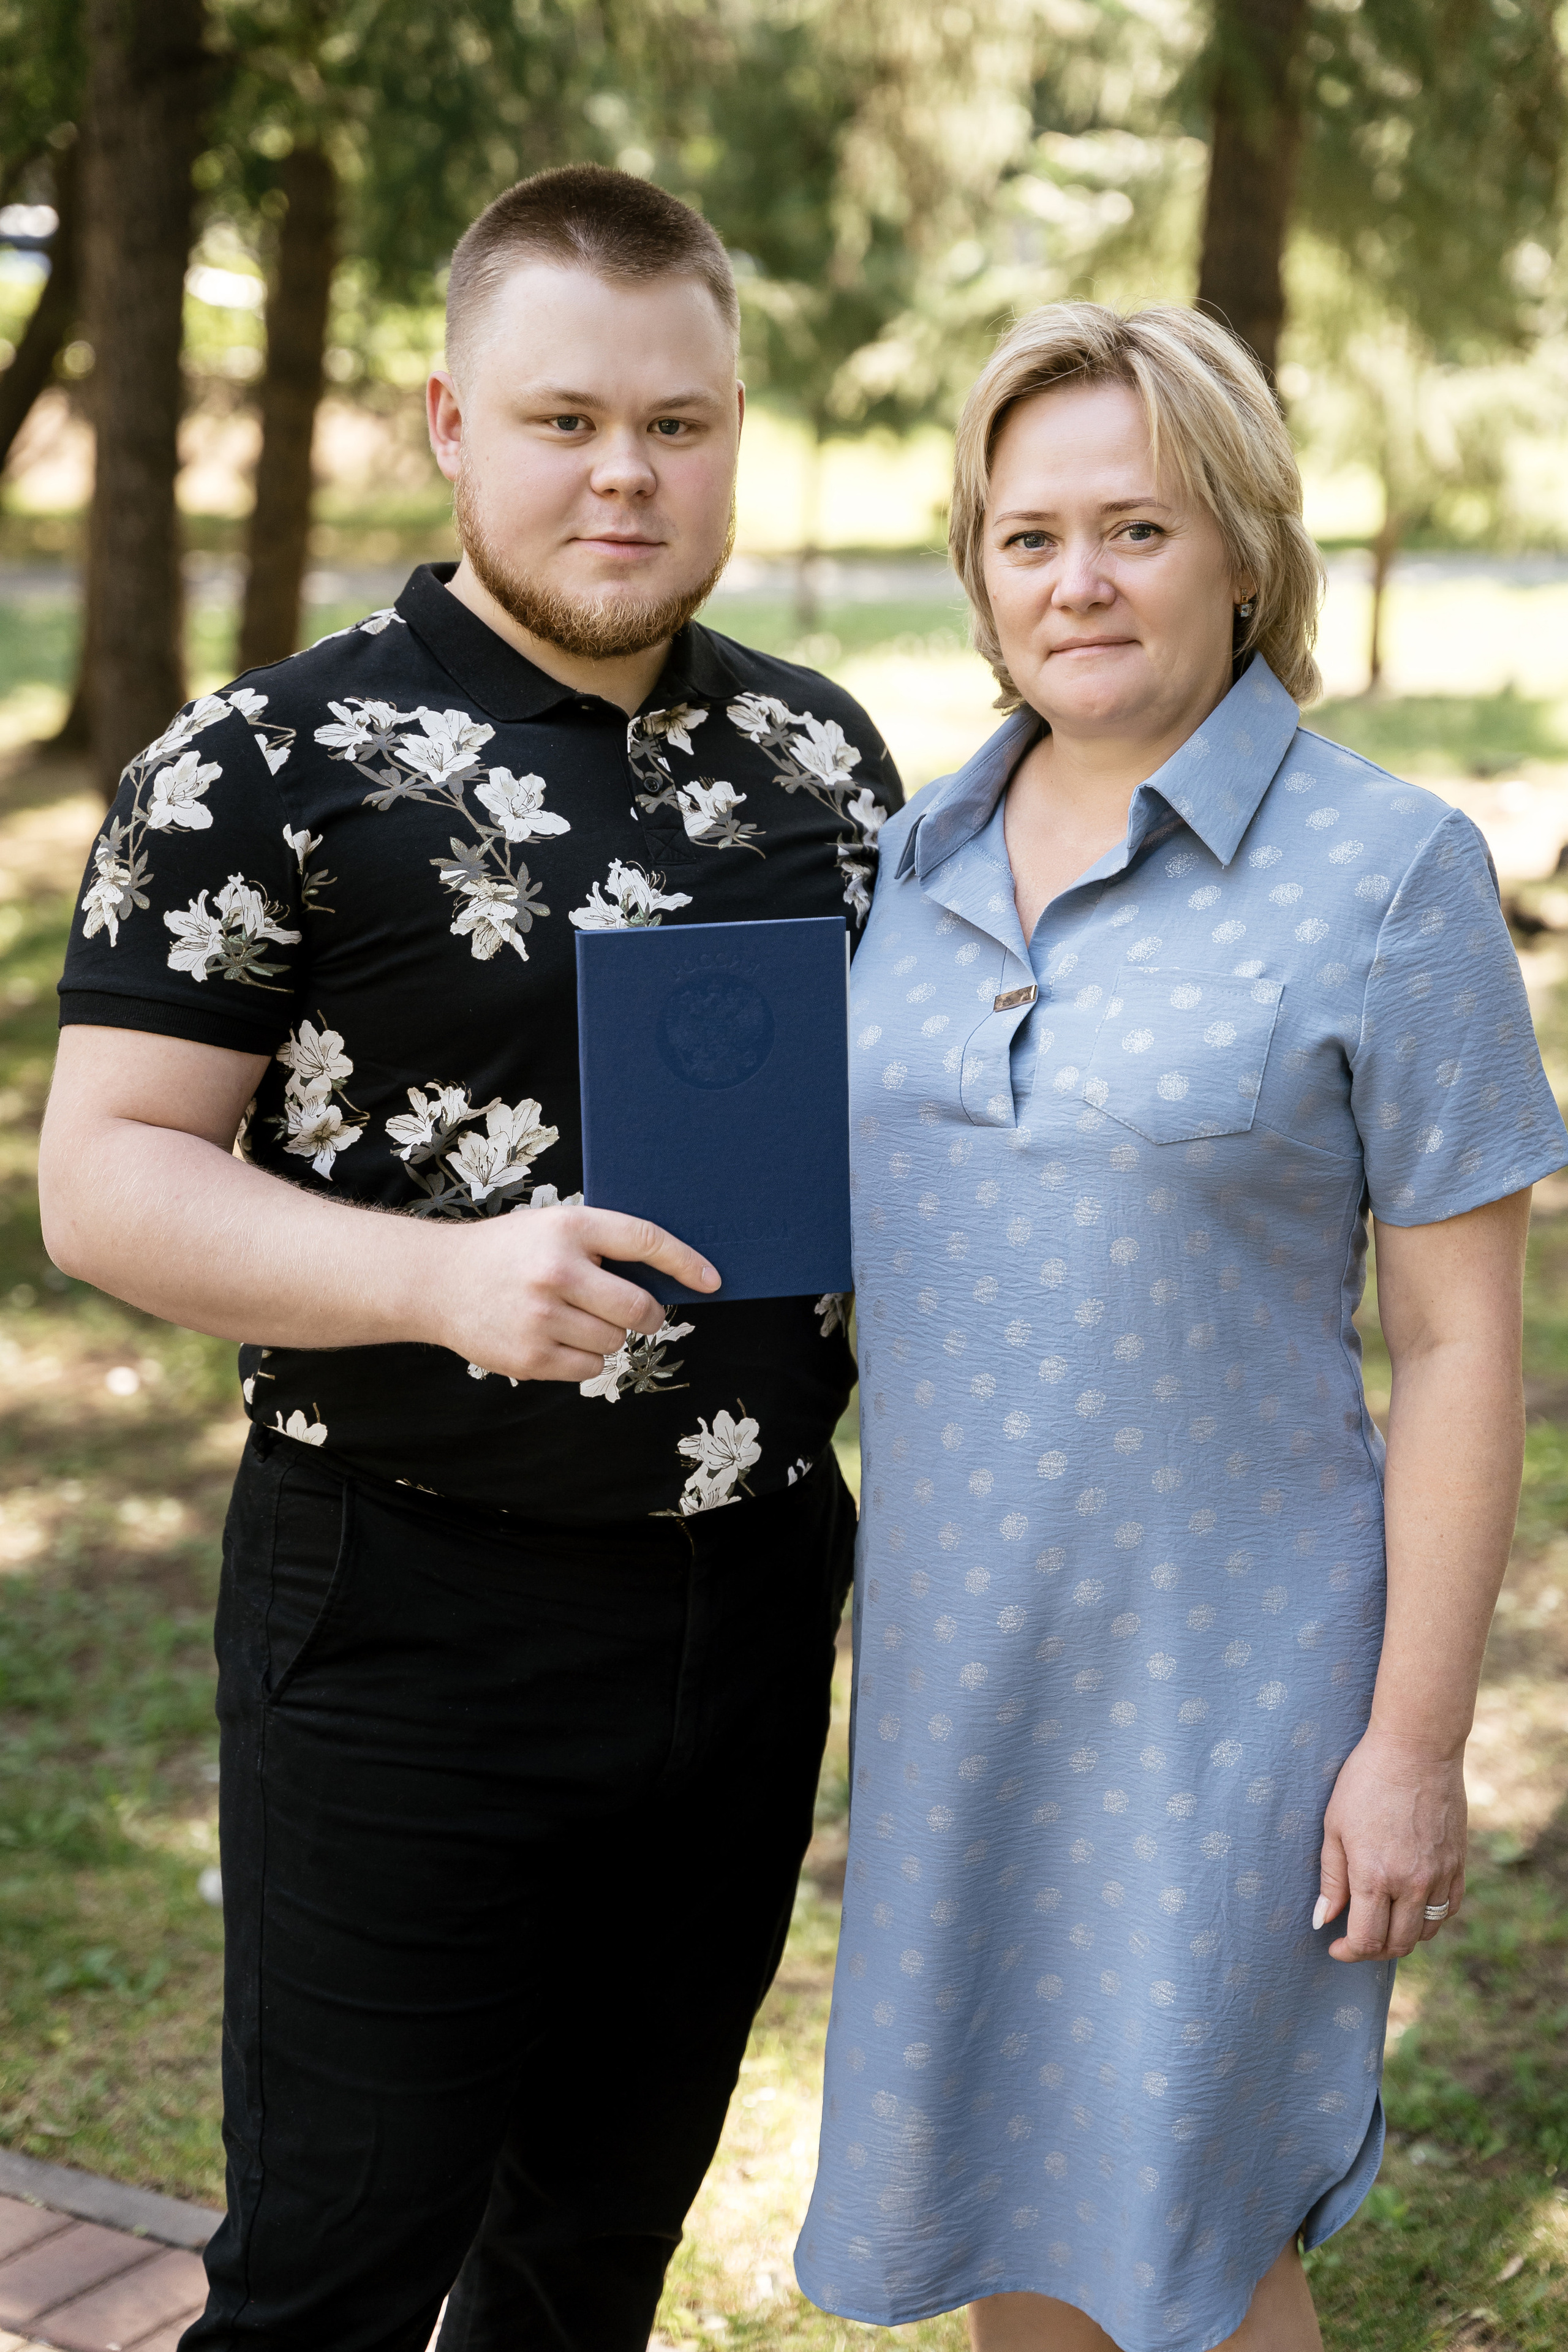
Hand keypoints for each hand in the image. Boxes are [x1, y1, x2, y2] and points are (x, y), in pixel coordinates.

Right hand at [428, 1204, 718, 1382]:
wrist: (437, 1281)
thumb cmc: (508, 1252)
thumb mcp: (553, 1226)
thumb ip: (602, 1244)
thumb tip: (669, 1278)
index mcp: (568, 1227)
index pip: (644, 1241)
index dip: (685, 1262)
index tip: (712, 1280)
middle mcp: (556, 1271)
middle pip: (640, 1308)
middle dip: (646, 1313)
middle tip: (633, 1310)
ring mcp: (542, 1317)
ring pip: (617, 1342)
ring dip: (607, 1335)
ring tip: (571, 1317)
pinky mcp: (531, 1357)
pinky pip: (592, 1369)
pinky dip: (585, 1359)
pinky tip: (555, 1338)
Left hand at [1314, 1725, 1466, 1961]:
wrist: (1416, 1749)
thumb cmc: (1366, 1781)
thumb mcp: (1335, 1826)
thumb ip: (1331, 1878)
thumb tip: (1323, 1920)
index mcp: (1375, 1876)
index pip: (1366, 1939)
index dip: (1349, 1952)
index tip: (1335, 1946)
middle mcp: (1411, 1884)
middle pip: (1397, 1943)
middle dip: (1372, 1950)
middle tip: (1355, 1938)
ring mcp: (1439, 1876)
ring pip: (1425, 1932)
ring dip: (1402, 1937)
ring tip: (1382, 1923)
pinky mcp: (1458, 1865)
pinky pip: (1448, 1909)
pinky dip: (1430, 1919)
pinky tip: (1412, 1908)